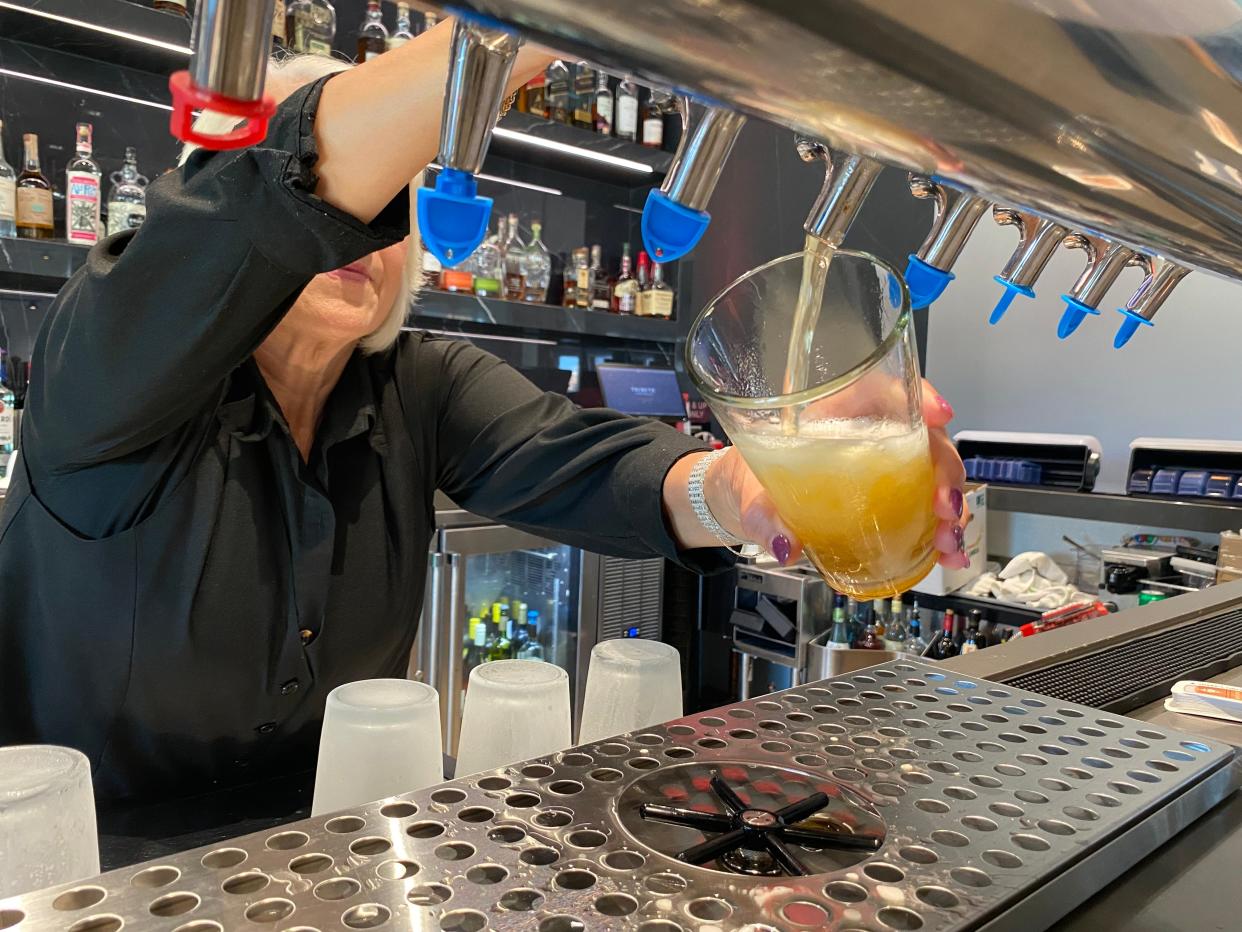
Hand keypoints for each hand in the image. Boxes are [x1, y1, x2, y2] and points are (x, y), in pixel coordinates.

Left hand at [703, 379, 968, 567]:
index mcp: (829, 415)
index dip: (919, 395)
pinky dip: (940, 530)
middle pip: (922, 436)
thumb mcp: (746, 491)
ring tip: (948, 539)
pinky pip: (923, 508)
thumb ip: (762, 514)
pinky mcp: (884, 500)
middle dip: (945, 469)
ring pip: (932, 474)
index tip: (939, 416)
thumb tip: (784, 542)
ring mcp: (879, 468)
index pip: (883, 388)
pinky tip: (946, 551)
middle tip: (945, 504)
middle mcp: (864, 435)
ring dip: (951, 506)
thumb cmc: (745, 479)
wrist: (740, 506)